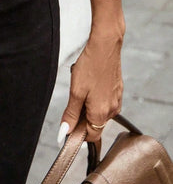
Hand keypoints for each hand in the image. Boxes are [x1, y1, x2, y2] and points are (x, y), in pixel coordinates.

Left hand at [58, 28, 123, 143]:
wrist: (105, 47)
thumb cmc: (90, 66)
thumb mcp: (76, 92)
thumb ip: (71, 114)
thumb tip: (65, 131)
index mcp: (101, 114)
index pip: (91, 136)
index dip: (78, 132)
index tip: (69, 122)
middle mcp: (112, 110)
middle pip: (95, 124)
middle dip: (82, 115)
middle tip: (74, 97)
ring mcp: (117, 100)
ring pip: (99, 111)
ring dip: (88, 104)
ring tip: (82, 86)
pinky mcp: (117, 91)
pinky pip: (105, 101)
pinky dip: (95, 96)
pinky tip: (90, 82)